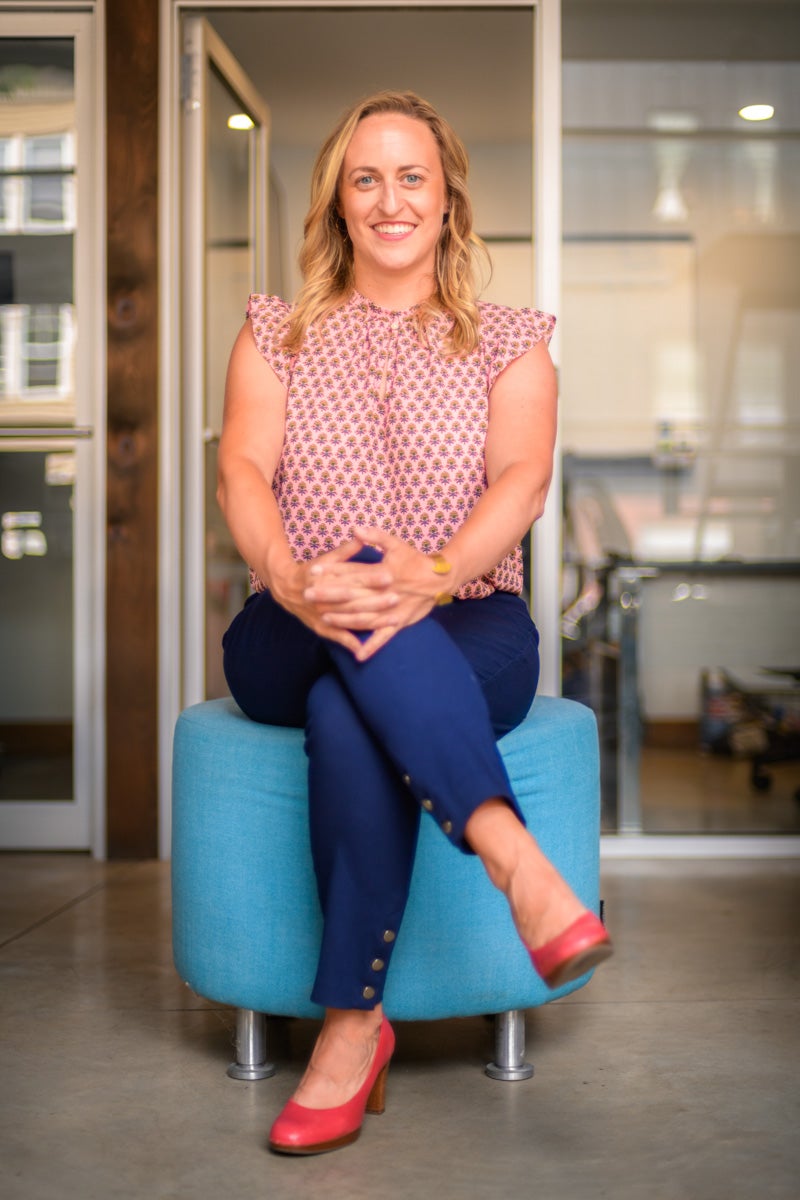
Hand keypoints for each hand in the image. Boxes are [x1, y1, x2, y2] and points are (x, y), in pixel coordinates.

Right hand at [269, 537, 398, 656]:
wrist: (285, 589)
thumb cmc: (311, 571)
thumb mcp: (326, 558)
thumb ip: (345, 550)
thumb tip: (362, 537)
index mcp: (327, 579)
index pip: (353, 578)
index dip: (371, 578)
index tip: (389, 576)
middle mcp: (325, 599)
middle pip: (354, 600)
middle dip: (376, 600)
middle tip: (396, 597)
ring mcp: (323, 615)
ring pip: (351, 619)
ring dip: (373, 620)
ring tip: (394, 619)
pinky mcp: (321, 628)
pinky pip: (337, 637)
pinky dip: (350, 643)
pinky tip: (365, 648)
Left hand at [308, 526, 446, 660]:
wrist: (439, 579)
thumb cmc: (415, 560)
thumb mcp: (396, 544)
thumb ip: (375, 537)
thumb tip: (354, 529)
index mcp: (383, 574)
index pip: (352, 572)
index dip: (331, 572)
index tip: (312, 573)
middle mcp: (385, 594)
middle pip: (353, 596)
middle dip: (329, 596)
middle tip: (306, 596)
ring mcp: (391, 611)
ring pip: (364, 617)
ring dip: (343, 619)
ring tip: (324, 618)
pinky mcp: (399, 623)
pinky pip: (384, 638)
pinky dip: (372, 647)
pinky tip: (358, 656)